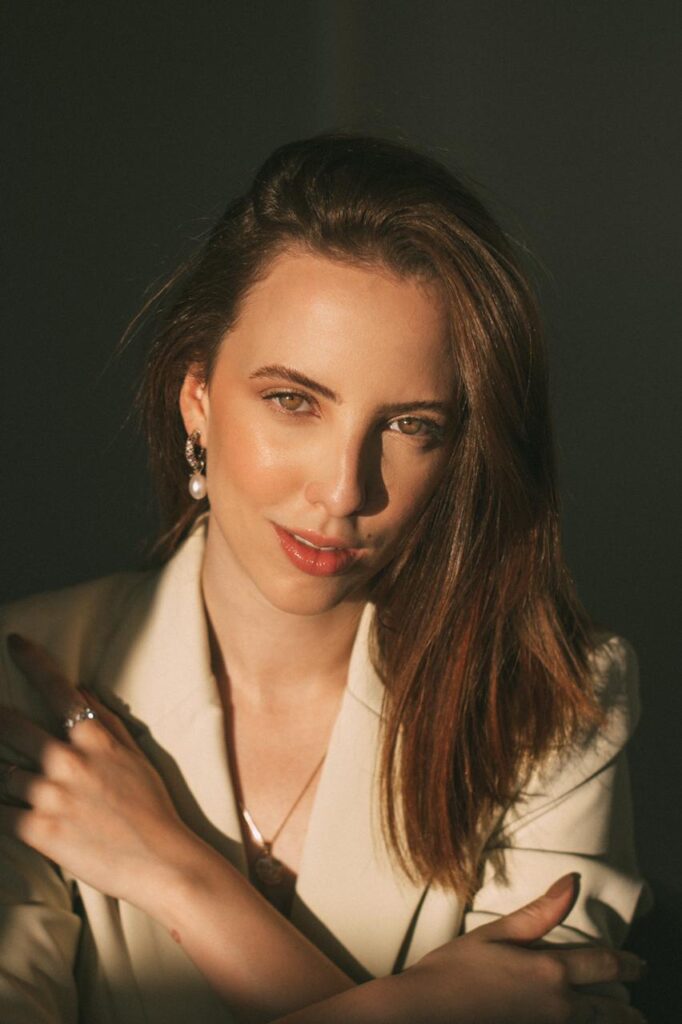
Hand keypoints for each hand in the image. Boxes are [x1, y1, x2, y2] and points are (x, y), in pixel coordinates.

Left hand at [0, 633, 198, 908]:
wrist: (160, 859)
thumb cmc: (151, 805)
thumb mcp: (135, 754)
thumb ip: (106, 721)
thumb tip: (81, 691)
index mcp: (93, 736)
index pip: (55, 687)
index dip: (31, 660)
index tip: (13, 642)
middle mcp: (67, 759)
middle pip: (12, 726)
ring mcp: (49, 795)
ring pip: (4, 772)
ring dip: (6, 773)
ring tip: (14, 774)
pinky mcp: (37, 831)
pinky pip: (2, 811)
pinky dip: (4, 806)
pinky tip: (10, 805)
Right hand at [388, 874, 645, 1023]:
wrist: (422, 1015)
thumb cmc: (453, 971)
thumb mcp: (495, 933)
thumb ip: (540, 912)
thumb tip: (573, 882)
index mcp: (550, 971)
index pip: (604, 965)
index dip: (626, 964)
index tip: (639, 965)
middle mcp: (557, 1006)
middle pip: (608, 1008)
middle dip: (626, 1007)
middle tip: (636, 1005)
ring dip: (609, 1021)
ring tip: (621, 1019)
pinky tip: (577, 1023)